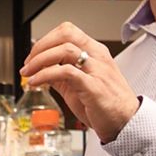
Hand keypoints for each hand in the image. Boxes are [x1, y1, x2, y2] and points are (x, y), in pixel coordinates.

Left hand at [20, 21, 136, 143]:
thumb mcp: (81, 85)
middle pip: (66, 34)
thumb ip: (62, 76)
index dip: (46, 40)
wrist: (126, 123)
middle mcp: (98, 57)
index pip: (68, 32)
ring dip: (39, 60)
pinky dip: (45, 75)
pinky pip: (66, 72)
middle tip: (28, 62)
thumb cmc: (107, 106)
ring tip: (28, 73)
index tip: (33, 55)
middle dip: (41, 46)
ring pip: (64, 50)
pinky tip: (36, 83)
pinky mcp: (93, 86)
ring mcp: (97, 70)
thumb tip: (42, 71)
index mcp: (96, 53)